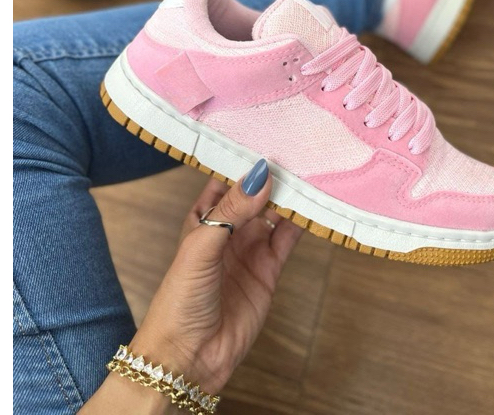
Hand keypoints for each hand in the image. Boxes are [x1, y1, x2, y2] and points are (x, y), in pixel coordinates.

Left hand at [81, 159, 302, 412]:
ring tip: (311, 172)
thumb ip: (231, 210)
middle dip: (273, 176)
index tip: (267, 135)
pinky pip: (287, 240)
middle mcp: (228, 230)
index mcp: (203, 218)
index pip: (226, 180)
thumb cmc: (179, 300)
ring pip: (274, 214)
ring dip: (290, 197)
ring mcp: (249, 250)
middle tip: (298, 149)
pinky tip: (315, 208)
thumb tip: (260, 174)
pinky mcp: (268, 271)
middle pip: (255, 195)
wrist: (188, 358)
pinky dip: (302, 225)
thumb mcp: (201, 247)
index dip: (244, 161)